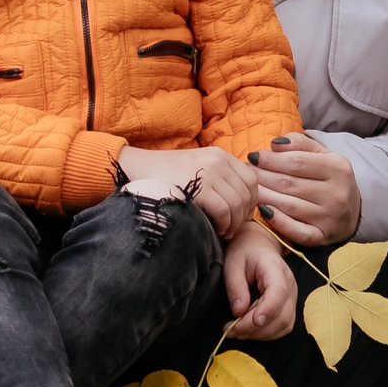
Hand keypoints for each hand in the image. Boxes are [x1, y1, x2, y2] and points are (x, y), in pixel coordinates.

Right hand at [117, 144, 258, 236]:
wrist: (136, 169)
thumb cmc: (166, 177)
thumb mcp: (198, 169)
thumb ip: (219, 179)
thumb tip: (243, 205)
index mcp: (220, 155)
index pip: (251, 180)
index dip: (251, 202)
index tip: (241, 217)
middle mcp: (218, 160)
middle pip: (247, 193)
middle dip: (243, 216)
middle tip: (232, 229)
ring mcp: (209, 172)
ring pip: (237, 204)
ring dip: (234, 223)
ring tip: (223, 232)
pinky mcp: (199, 187)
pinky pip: (224, 210)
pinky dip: (223, 224)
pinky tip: (216, 229)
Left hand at [222, 224, 298, 339]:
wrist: (258, 245)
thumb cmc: (244, 252)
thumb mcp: (233, 264)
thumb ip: (236, 287)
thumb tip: (239, 311)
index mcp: (275, 268)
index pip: (278, 292)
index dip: (268, 310)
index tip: (253, 322)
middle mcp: (289, 284)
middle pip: (281, 315)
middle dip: (255, 328)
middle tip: (230, 330)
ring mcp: (291, 296)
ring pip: (283, 325)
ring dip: (260, 334)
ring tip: (236, 331)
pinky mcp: (289, 306)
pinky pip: (283, 326)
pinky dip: (266, 334)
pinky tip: (249, 331)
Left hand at [252, 133, 361, 246]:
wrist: (353, 212)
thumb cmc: (330, 178)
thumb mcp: (323, 155)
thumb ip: (300, 144)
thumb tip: (275, 144)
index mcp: (338, 168)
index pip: (297, 162)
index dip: (271, 159)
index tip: (253, 156)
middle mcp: (336, 194)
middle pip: (289, 184)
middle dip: (262, 176)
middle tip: (245, 172)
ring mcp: (329, 217)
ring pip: (289, 206)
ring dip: (263, 197)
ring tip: (248, 189)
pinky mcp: (322, 236)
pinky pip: (296, 232)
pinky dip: (278, 222)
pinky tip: (263, 212)